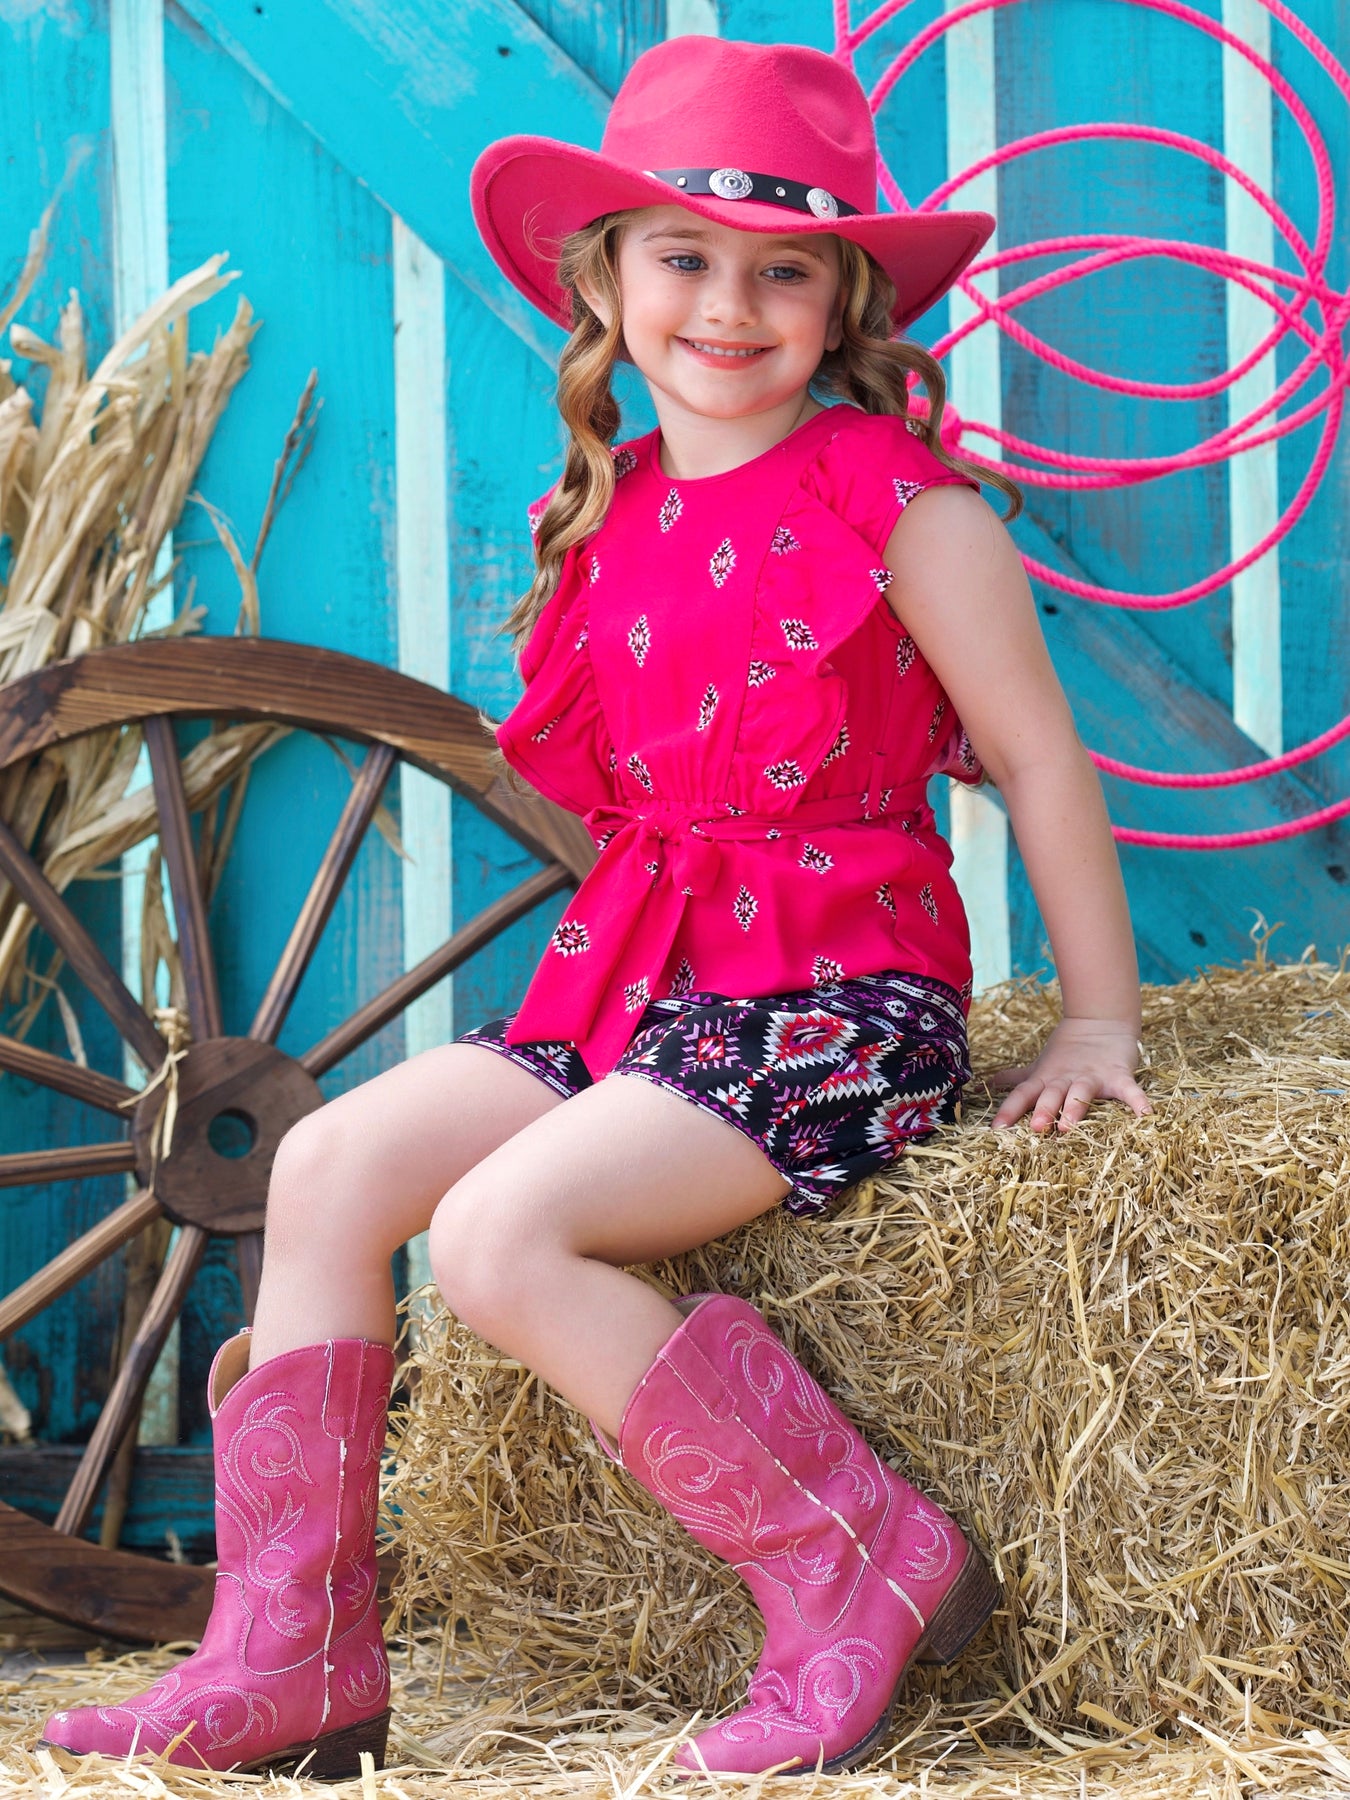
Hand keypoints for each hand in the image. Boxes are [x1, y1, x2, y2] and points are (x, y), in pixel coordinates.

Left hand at [987, 1018, 1150, 1132]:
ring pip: (1081, 1093)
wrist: (1099, 1022)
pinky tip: (1145, 1115)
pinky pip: (1129, 1090)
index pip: (1023, 1095)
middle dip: (1044, 1111)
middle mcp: (1065, 1080)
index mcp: (1046, 1080)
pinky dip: (1138, 1101)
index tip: (996, 1129)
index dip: (1009, 1110)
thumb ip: (1019, 1080)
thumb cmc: (1066, 1053)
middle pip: (1052, 1095)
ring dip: (1075, 1109)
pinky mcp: (1118, 1075)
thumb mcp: (1041, 1068)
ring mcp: (1092, 1077)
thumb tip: (991, 1084)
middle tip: (1036, 1129)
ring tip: (1069, 1128)